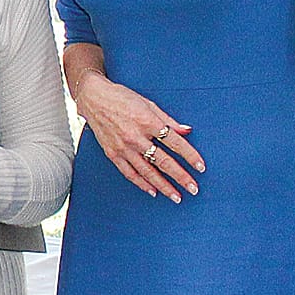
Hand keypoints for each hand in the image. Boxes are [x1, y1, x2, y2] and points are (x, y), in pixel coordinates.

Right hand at [74, 71, 203, 200]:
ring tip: (176, 196)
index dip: (190, 155)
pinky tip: (153, 191)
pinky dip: (141, 184)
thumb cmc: (121, 98)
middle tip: (193, 188)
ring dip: (163, 186)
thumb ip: (168, 120)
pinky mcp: (112, 154)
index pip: (174, 142)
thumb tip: (186, 131)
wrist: (94, 98)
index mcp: (147, 122)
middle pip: (163, 161)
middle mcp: (135, 137)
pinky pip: (129, 173)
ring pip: (147, 172)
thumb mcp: (148, 104)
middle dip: (180, 176)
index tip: (200, 166)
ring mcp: (123, 147)